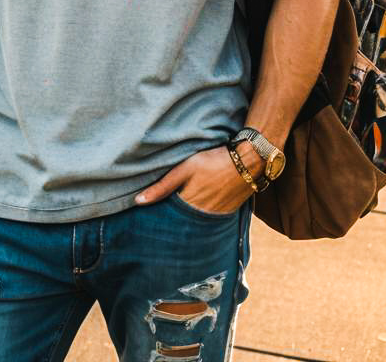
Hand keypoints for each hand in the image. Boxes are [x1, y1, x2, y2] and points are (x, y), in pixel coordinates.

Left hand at [133, 145, 255, 214]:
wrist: (247, 161)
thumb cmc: (213, 160)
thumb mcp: (184, 169)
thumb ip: (162, 186)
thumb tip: (138, 201)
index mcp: (188, 205)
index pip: (168, 219)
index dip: (158, 219)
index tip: (147, 221)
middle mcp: (202, 216)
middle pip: (182, 224)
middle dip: (172, 224)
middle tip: (160, 224)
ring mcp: (216, 217)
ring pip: (196, 223)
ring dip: (187, 221)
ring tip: (179, 216)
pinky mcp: (227, 213)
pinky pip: (210, 220)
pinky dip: (202, 218)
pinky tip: (197, 211)